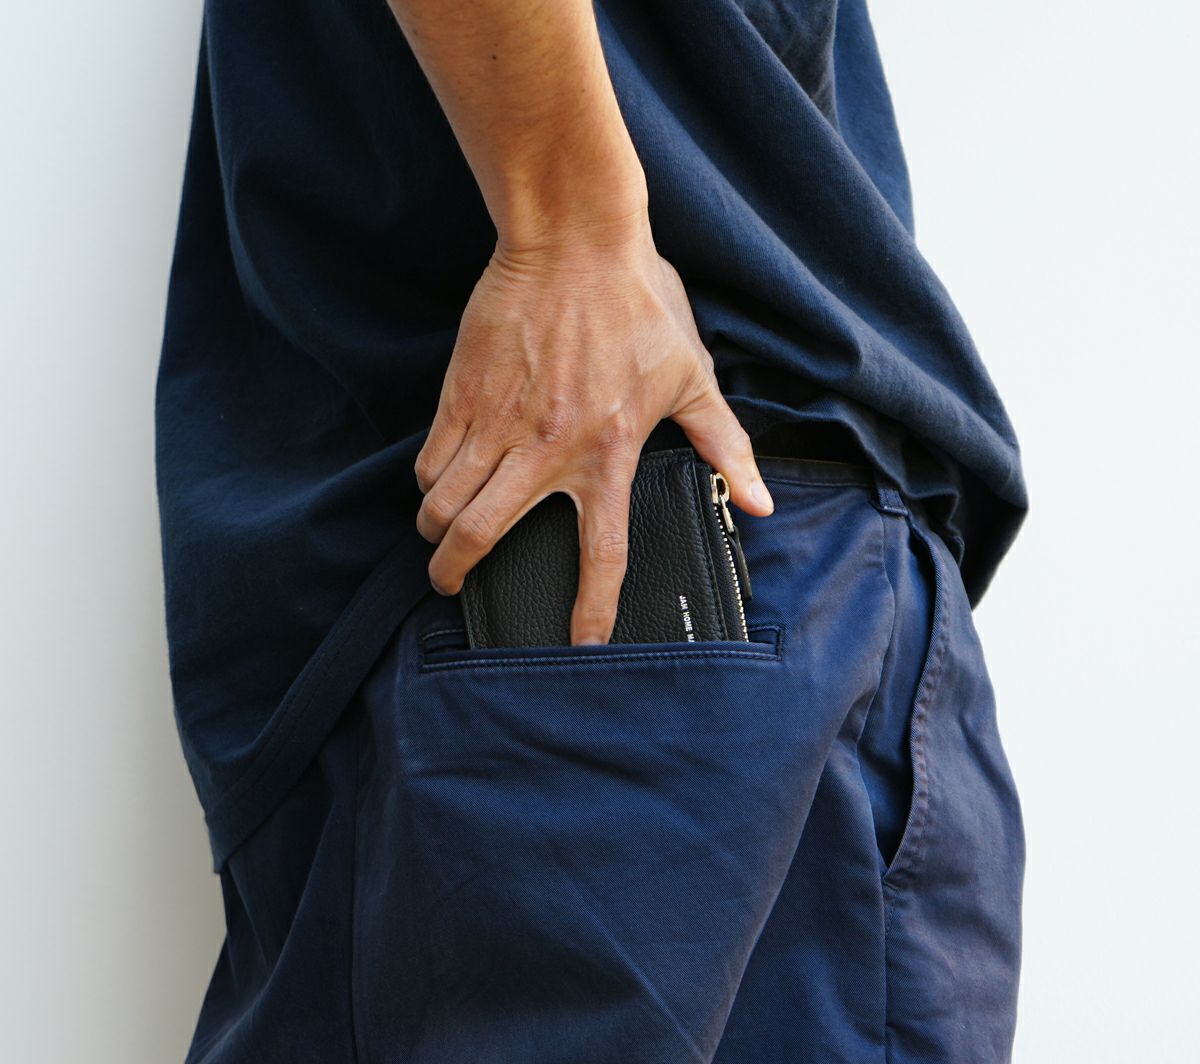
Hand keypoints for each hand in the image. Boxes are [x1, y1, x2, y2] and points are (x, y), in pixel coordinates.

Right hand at [414, 210, 774, 644]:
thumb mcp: (693, 376)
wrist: (575, 237)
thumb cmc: (639, 304)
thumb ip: (726, 446)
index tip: (580, 643)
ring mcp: (497, 422)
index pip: (601, 555)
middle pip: (480, 538)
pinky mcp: (462, 392)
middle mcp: (545, 450)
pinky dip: (428, 481)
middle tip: (449, 582)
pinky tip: (437, 482)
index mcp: (607, 454)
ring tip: (439, 534)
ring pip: (443, 503)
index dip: (591, 609)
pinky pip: (430, 459)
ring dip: (436, 531)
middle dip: (453, 573)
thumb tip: (759, 503)